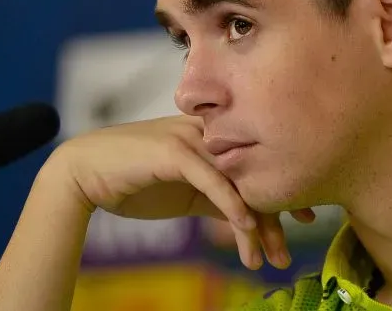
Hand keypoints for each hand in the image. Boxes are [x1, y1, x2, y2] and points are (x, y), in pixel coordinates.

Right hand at [49, 116, 315, 270]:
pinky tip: (247, 229)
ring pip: (238, 182)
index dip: (282, 192)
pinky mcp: (174, 151)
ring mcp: (191, 139)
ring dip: (258, 224)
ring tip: (270, 257)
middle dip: (277, 216)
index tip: (306, 219)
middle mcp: (207, 134)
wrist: (85, 172)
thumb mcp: (184, 191)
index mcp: (212, 138)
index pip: (257, 165)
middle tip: (288, 252)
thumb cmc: (134, 179)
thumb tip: (247, 218)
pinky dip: (233, 205)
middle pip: (254, 174)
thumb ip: (213, 196)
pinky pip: (213, 180)